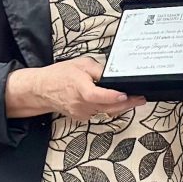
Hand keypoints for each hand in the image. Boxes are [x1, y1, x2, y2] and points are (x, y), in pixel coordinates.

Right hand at [8, 56, 145, 120]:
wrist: (41, 89)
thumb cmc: (60, 75)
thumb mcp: (81, 64)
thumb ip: (99, 70)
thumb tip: (114, 74)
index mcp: (81, 90)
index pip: (100, 96)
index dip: (114, 97)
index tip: (127, 95)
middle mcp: (81, 105)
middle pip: (108, 107)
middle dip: (126, 104)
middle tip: (141, 99)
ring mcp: (81, 113)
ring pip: (105, 112)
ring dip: (120, 107)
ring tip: (134, 100)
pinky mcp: (81, 117)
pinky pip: (99, 113)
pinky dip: (109, 109)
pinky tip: (118, 103)